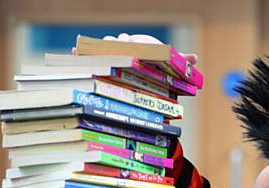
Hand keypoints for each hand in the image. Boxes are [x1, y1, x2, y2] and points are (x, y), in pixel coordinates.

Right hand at [71, 32, 197, 64]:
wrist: (144, 65)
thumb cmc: (156, 62)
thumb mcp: (167, 62)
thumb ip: (180, 59)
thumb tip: (195, 58)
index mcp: (137, 45)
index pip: (131, 41)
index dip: (128, 42)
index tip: (127, 44)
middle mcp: (123, 46)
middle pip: (114, 43)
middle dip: (112, 46)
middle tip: (111, 51)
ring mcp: (113, 51)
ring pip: (102, 47)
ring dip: (95, 49)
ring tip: (87, 52)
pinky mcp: (103, 59)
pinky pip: (91, 54)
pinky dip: (81, 52)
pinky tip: (73, 52)